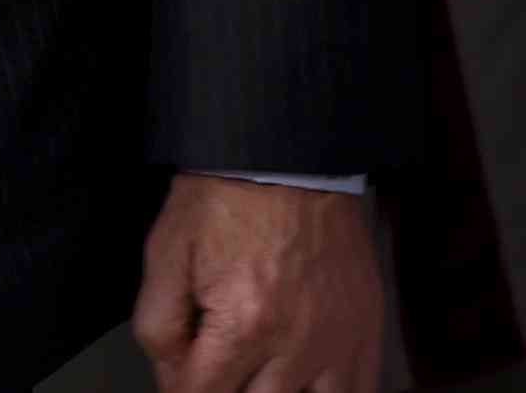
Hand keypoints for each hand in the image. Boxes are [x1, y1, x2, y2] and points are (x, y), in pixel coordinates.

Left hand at [130, 172, 387, 392]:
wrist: (287, 156)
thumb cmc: (224, 200)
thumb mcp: (166, 253)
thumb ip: (159, 326)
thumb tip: (171, 376)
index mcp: (245, 325)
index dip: (180, 390)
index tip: (181, 374)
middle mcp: (299, 345)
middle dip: (227, 390)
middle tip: (217, 367)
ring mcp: (340, 340)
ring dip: (277, 392)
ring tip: (258, 372)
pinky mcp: (366, 328)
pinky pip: (359, 387)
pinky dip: (329, 392)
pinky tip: (304, 381)